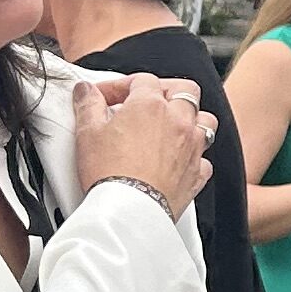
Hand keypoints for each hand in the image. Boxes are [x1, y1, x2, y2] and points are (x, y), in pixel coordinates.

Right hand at [74, 70, 213, 218]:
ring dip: (190, 118)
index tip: (106, 98)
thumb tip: (86, 92)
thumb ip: (88, 105)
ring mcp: (191, 147)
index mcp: (151, 105)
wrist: (128, 211)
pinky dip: (193, 156)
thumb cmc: (109, 173)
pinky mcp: (196, 174)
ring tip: (170, 125)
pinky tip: (178, 160)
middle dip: (166, 90)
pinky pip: (204, 158)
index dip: (121, 85)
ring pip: (205, 121)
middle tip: (146, 101)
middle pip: (184, 90)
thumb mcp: (87, 132)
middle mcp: (178, 122)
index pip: (141, 80)